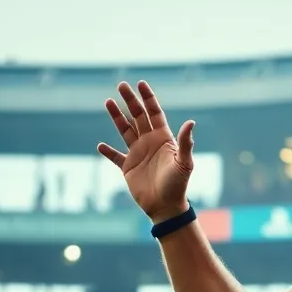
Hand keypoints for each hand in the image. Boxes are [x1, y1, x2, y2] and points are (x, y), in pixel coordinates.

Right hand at [97, 81, 194, 221]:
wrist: (166, 207)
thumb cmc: (178, 185)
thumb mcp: (184, 163)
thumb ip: (185, 142)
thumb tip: (191, 122)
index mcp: (163, 138)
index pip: (154, 113)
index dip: (148, 98)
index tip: (141, 83)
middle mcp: (150, 142)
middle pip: (138, 116)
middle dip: (130, 101)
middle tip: (121, 85)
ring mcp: (138, 154)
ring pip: (125, 130)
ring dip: (117, 117)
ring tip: (107, 101)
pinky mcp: (128, 167)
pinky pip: (116, 157)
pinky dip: (108, 152)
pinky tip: (100, 145)